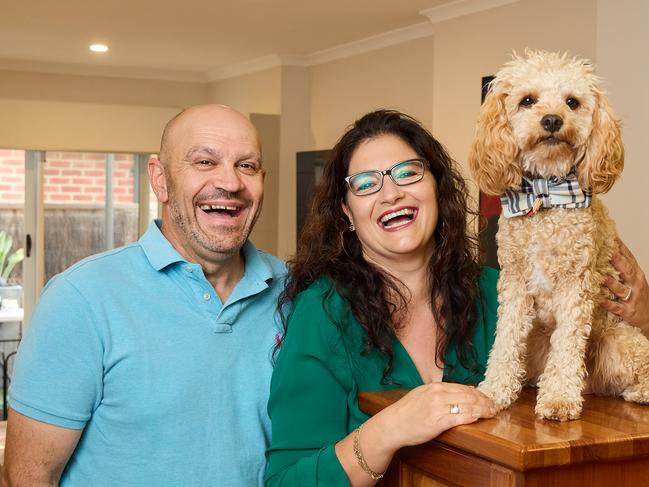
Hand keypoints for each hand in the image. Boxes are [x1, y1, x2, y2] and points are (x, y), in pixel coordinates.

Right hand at [380, 382, 495, 449]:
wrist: (392, 425)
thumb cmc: (406, 412)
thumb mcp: (422, 394)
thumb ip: (441, 392)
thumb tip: (464, 390)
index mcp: (435, 387)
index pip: (464, 387)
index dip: (480, 393)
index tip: (488, 399)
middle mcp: (437, 394)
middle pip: (469, 395)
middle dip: (485, 401)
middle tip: (495, 406)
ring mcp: (437, 407)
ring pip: (467, 404)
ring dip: (483, 409)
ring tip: (492, 412)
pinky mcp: (437, 421)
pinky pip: (459, 417)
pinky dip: (472, 416)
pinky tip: (479, 417)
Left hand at [602, 239, 648, 330]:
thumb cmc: (637, 294)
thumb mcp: (634, 278)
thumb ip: (623, 265)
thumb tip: (609, 248)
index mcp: (636, 273)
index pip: (629, 258)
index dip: (621, 248)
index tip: (611, 238)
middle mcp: (635, 283)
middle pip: (626, 271)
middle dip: (618, 262)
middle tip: (609, 253)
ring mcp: (632, 297)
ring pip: (620, 288)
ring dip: (611, 282)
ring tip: (601, 277)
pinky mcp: (628, 311)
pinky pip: (616, 307)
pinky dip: (608, 304)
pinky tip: (600, 301)